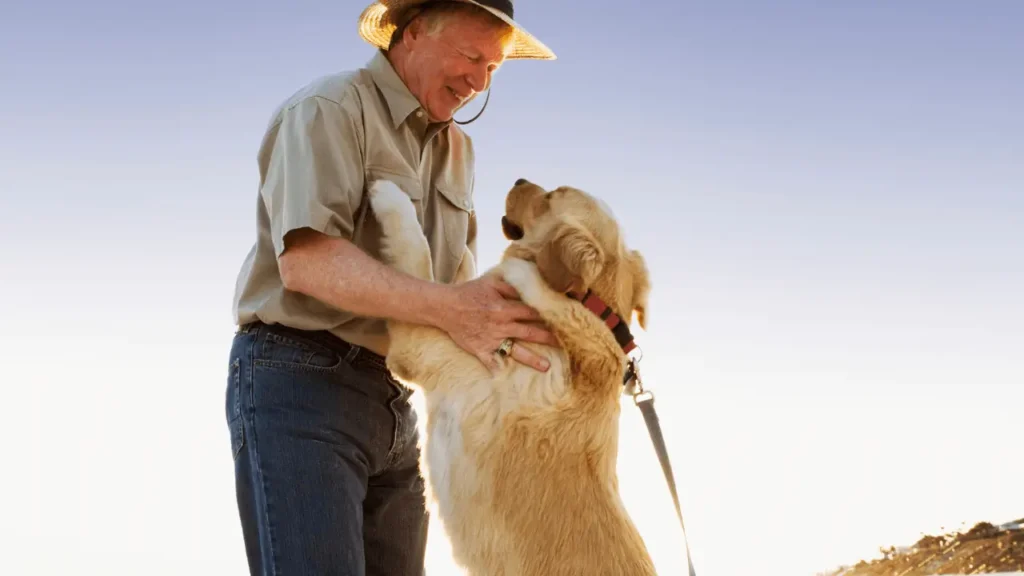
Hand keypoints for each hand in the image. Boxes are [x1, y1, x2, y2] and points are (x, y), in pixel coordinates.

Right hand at [437, 274, 559, 371]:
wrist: (445, 306)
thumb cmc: (470, 292)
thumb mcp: (491, 282)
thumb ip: (511, 286)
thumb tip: (530, 286)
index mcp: (505, 308)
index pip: (533, 312)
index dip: (549, 315)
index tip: (564, 320)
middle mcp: (501, 325)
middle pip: (530, 332)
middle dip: (549, 338)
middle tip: (567, 344)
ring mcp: (491, 339)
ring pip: (516, 351)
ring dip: (532, 359)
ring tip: (547, 367)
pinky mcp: (480, 350)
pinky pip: (491, 362)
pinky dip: (498, 368)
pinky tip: (507, 376)